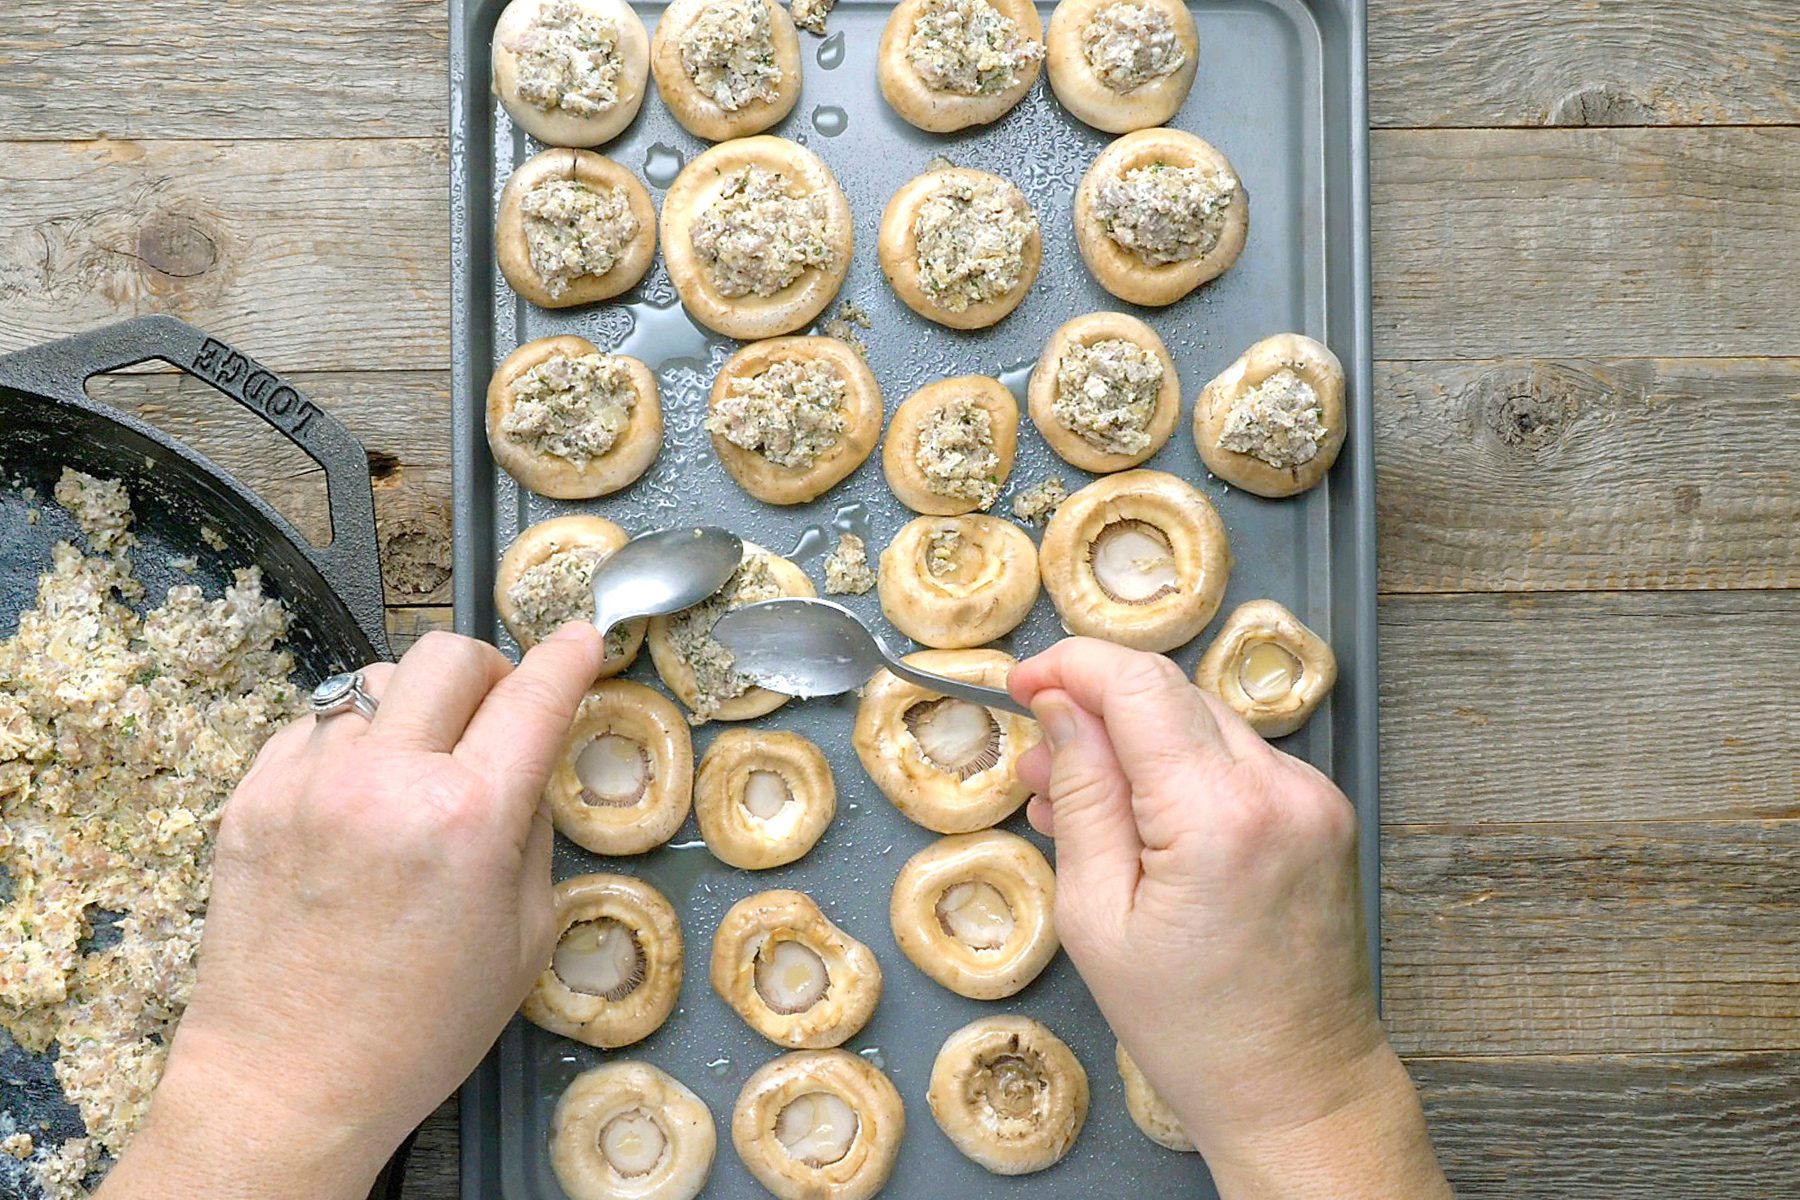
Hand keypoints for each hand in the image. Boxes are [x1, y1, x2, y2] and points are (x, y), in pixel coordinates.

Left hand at [99, 624, 604, 1199]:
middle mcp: (385, 782)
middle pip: (447, 655)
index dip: (570, 656)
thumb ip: (532, 827)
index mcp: (468, 819)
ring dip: (413, 707)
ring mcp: (307, 783)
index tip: (583, 638)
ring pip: (374, 682)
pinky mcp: (252, 797)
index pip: (534, 694)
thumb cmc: (421, 1027)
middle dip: (488, 670)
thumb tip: (530, 756)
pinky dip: (351, 743)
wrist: (288, 1080)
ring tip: (416, 765)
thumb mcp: (524, 934)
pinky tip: (359, 798)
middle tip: (496, 712)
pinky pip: (315, 726)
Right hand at [1010, 638, 1448, 1198]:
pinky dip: (1181, 770)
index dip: (1070, 666)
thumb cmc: (1190, 1028)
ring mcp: (1313, 798)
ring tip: (1076, 801)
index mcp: (1218, 816)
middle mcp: (1280, 789)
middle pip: (1171, 693)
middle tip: (1038, 760)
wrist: (1297, 1087)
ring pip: (1203, 722)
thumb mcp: (1097, 918)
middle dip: (1096, 709)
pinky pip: (1236, 759)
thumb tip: (1063, 711)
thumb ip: (1082, 798)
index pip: (1138, 685)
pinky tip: (1139, 819)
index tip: (1022, 682)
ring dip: (1136, 741)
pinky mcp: (1322, 813)